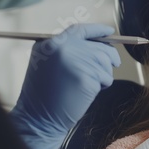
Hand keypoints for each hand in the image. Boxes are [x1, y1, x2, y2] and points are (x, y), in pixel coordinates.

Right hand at [10, 23, 120, 148]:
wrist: (38, 119)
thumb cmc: (45, 94)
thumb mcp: (49, 63)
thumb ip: (69, 49)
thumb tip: (101, 41)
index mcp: (51, 43)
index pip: (80, 30)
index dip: (98, 30)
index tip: (110, 31)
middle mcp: (62, 48)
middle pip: (100, 46)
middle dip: (109, 58)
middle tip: (106, 70)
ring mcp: (75, 61)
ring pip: (106, 61)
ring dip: (103, 74)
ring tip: (87, 84)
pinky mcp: (86, 77)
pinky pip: (106, 77)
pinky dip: (102, 86)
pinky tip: (87, 92)